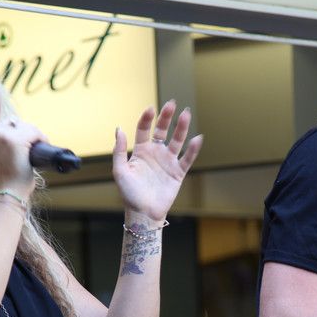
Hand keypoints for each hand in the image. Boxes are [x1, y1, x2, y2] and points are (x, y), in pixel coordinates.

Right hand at [0, 117, 41, 197]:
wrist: (8, 190)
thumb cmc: (1, 178)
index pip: (9, 123)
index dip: (20, 131)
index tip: (27, 142)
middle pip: (19, 123)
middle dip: (29, 132)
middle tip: (35, 144)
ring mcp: (7, 136)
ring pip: (28, 127)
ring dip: (36, 135)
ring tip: (39, 145)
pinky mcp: (19, 141)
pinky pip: (35, 133)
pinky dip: (42, 138)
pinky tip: (43, 145)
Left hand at [113, 100, 202, 221]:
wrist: (143, 213)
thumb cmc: (129, 194)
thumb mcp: (120, 171)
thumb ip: (119, 150)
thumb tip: (119, 128)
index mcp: (140, 151)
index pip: (144, 129)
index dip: (147, 119)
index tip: (151, 109)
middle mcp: (155, 153)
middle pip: (162, 131)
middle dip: (167, 117)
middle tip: (171, 103)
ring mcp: (167, 162)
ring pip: (177, 141)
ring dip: (181, 128)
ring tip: (186, 114)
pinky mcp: (177, 172)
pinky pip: (187, 159)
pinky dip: (193, 149)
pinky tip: (197, 138)